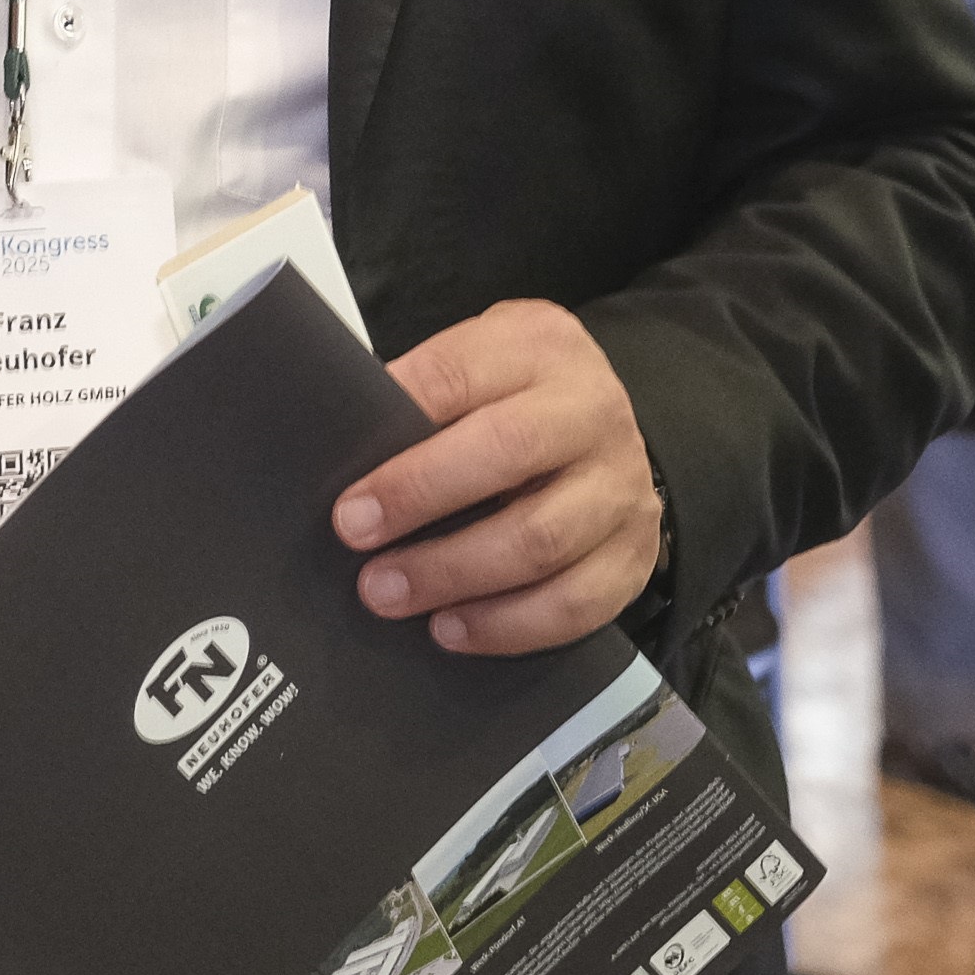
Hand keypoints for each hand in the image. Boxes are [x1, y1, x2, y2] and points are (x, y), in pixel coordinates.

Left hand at [331, 300, 659, 655]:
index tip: (347, 480)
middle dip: (420, 496)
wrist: (606, 428)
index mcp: (540, 346)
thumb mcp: (478, 363)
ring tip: (387, 593)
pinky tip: (451, 628)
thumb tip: (341, 455)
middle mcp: (591, 410)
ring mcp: (621, 485)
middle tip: (354, 534)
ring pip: (541, 539)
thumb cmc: (514, 397)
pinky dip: (507, 626)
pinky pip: (576, 604)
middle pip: (508, 451)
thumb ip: (424, 396)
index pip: (459, 374)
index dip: (401, 421)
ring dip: (453, 574)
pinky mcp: (633, 554)